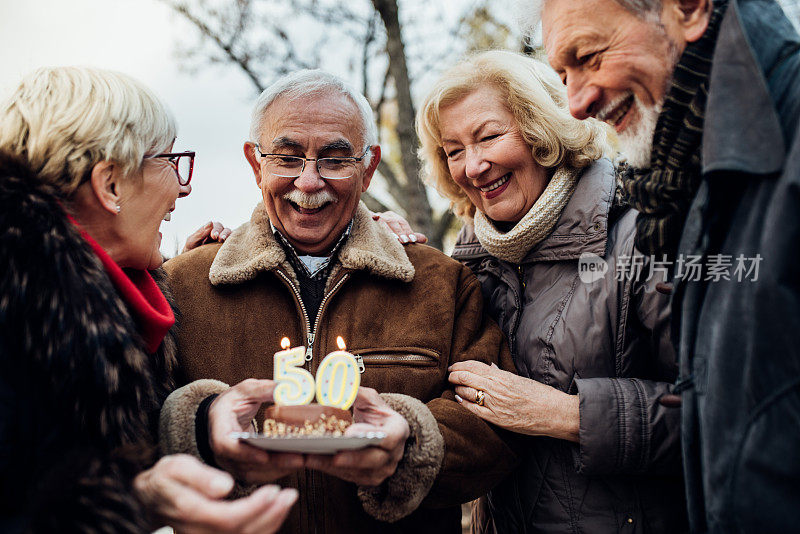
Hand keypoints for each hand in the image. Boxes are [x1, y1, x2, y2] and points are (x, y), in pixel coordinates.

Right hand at [134, 454, 296, 533]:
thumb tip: (224, 487)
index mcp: (190, 513)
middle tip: (289, 495)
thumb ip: (200, 477)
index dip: (254, 508)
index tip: (273, 491)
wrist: (151, 497)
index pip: (228, 519)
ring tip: (287, 500)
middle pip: (241, 533)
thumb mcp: (176, 467)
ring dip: (270, 522)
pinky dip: (262, 527)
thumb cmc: (166, 479)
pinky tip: (274, 512)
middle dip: (270, 515)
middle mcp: (197, 532)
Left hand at [183, 221, 232, 252]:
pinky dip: (233, 244)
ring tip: (224, 242)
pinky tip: (230, 247)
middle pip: (225, 229)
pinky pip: (233, 245)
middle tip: (220, 239)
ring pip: (231, 236)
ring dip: (228, 237)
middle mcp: (218, 235)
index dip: (216, 229)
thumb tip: (211, 222)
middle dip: (223, 233)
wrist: (191, 266)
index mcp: (209, 231)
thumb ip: (200, 233)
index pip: (216, 226)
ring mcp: (223, 243)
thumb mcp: (192, 242)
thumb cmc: (190, 252)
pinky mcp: (227, 251)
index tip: (214, 236)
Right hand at [207, 379, 304, 483]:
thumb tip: (285, 388)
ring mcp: (233, 464)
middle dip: (274, 463)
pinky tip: (297, 463)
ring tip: (304, 460)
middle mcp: (223, 453)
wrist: (222, 416)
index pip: (226, 446)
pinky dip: (279, 471)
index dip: (245, 454)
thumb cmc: (232, 403)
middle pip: (246, 464)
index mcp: (219, 430)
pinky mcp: (244, 470)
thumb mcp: (245, 390)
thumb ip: (263, 389)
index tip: (264, 456)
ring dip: (280, 469)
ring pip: (255, 474)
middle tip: (299, 458)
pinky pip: (261, 475)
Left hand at [305, 387, 409, 485]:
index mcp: (397, 431)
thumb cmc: (374, 414)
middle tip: (330, 454)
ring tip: (310, 457)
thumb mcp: (369, 399)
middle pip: (372, 460)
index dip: (368, 435)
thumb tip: (335, 387)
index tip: (349, 432)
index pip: (387, 437)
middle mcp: (393, 454)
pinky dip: (329, 469)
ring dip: (332, 466)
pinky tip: (312, 461)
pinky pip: (348, 477)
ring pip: (357, 471)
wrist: (379, 431)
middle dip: (350, 458)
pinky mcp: (367, 478)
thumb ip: (355, 393)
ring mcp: (382, 469)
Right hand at [372, 211, 427, 243]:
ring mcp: (375, 217)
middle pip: (393, 222)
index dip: (408, 231)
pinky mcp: (366, 218)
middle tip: (405, 241)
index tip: (412, 240)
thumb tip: (425, 239)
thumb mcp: (398, 231)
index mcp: (394, 217)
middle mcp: (386, 216)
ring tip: (394, 240)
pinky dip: (372, 219)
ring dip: (388, 231)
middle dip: (399, 232)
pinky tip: (374, 219)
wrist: (367, 222)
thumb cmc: (386, 230)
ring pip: (383, 222)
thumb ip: (409, 235)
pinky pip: (369, 218)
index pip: (402, 223)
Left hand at [448, 361, 578, 441]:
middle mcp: (496, 389)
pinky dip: (463, 403)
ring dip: (457, 388)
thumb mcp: (520, 379)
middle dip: (454, 375)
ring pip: (467, 393)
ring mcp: (495, 404)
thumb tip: (489, 367)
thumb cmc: (539, 395)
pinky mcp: (496, 419)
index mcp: (502, 377)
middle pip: (466, 377)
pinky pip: (474, 410)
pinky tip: (458, 398)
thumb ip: (502, 374)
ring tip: (454, 385)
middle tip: (449, 375)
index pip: (474, 366)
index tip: (453, 366)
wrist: (553, 413)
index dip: (460, 365)